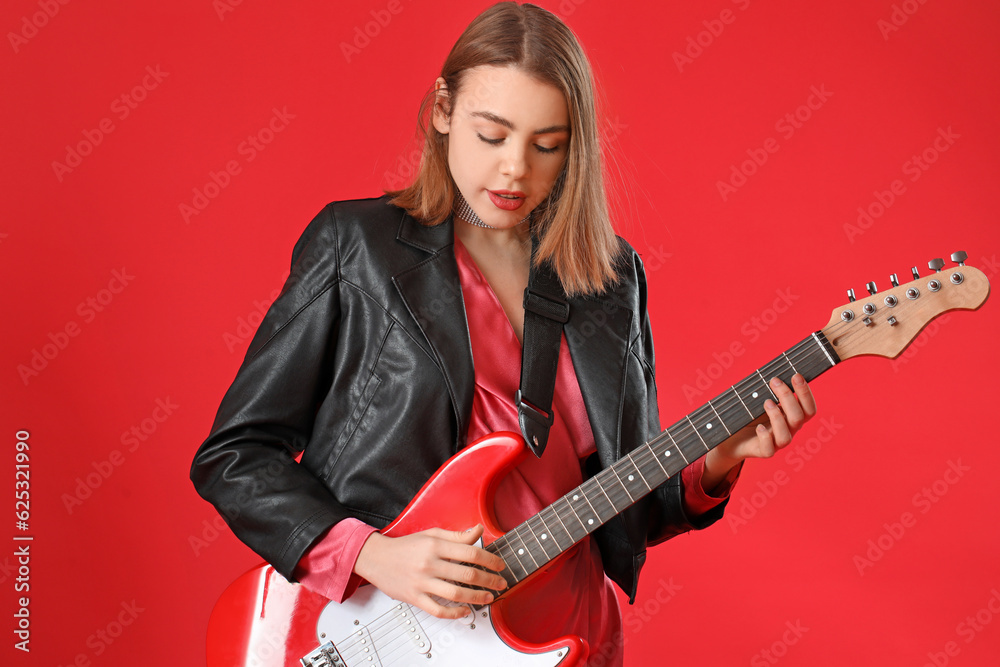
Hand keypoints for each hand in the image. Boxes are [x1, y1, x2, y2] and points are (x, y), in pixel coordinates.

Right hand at [353, 524, 507, 618]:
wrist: (376, 558)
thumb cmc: (405, 546)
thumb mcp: (431, 534)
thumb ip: (456, 535)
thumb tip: (478, 531)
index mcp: (435, 545)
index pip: (470, 552)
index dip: (489, 560)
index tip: (499, 565)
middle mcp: (429, 563)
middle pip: (467, 574)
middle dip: (489, 580)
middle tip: (500, 583)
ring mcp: (422, 582)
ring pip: (455, 593)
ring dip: (477, 597)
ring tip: (488, 597)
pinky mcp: (415, 597)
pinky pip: (437, 609)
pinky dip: (454, 613)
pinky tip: (464, 611)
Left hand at [703, 374, 816, 488]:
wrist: (732, 436)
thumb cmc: (749, 414)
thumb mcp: (760, 398)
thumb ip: (770, 388)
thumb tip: (775, 370)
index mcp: (792, 417)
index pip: (809, 408)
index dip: (806, 393)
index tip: (795, 375)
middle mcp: (788, 430)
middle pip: (799, 418)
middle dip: (788, 397)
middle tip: (774, 381)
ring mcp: (776, 443)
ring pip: (786, 436)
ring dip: (777, 417)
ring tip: (766, 402)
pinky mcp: (762, 451)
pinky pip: (769, 449)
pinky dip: (765, 437)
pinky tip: (758, 426)